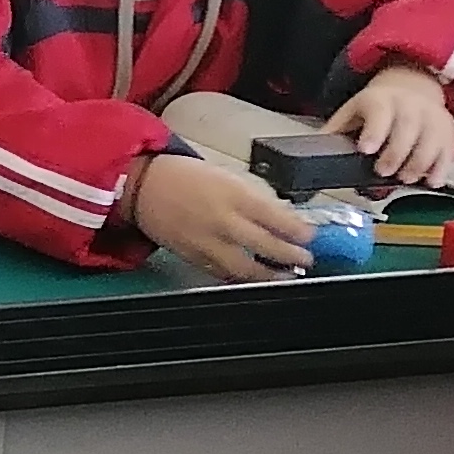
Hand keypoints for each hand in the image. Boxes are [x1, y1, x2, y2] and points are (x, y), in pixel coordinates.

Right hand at [127, 153, 319, 280]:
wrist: (143, 186)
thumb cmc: (185, 176)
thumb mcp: (226, 177)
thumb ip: (251, 199)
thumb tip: (279, 218)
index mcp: (232, 195)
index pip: (275, 218)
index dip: (298, 231)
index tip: (310, 237)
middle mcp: (222, 221)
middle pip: (265, 246)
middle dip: (290, 256)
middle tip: (305, 260)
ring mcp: (206, 243)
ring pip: (245, 268)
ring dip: (269, 275)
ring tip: (284, 276)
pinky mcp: (193, 257)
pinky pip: (222, 273)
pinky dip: (241, 277)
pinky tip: (253, 277)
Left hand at [328, 61, 453, 185]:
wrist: (410, 89)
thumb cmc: (377, 108)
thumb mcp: (351, 114)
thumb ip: (335, 135)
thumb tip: (310, 157)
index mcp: (380, 99)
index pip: (379, 111)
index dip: (374, 130)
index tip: (366, 149)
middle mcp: (409, 104)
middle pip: (408, 126)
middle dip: (396, 152)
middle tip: (383, 171)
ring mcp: (431, 116)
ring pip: (432, 138)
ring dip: (418, 163)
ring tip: (405, 178)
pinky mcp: (447, 130)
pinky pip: (449, 150)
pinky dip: (441, 167)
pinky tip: (431, 180)